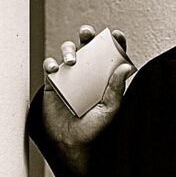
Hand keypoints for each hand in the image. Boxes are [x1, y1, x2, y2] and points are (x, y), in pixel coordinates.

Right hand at [42, 24, 133, 175]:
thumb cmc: (94, 128)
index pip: (111, 55)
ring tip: (73, 61)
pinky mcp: (54, 82)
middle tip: (88, 33)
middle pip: (88, 47)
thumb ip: (116, 88)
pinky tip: (56, 69)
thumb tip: (125, 66)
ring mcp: (71, 76)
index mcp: (106, 78)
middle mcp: (89, 74)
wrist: (72, 143)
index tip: (117, 35)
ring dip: (69, 50)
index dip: (115, 43)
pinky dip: (51, 64)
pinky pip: (50, 66)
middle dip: (88, 35)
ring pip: (69, 52)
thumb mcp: (110, 109)